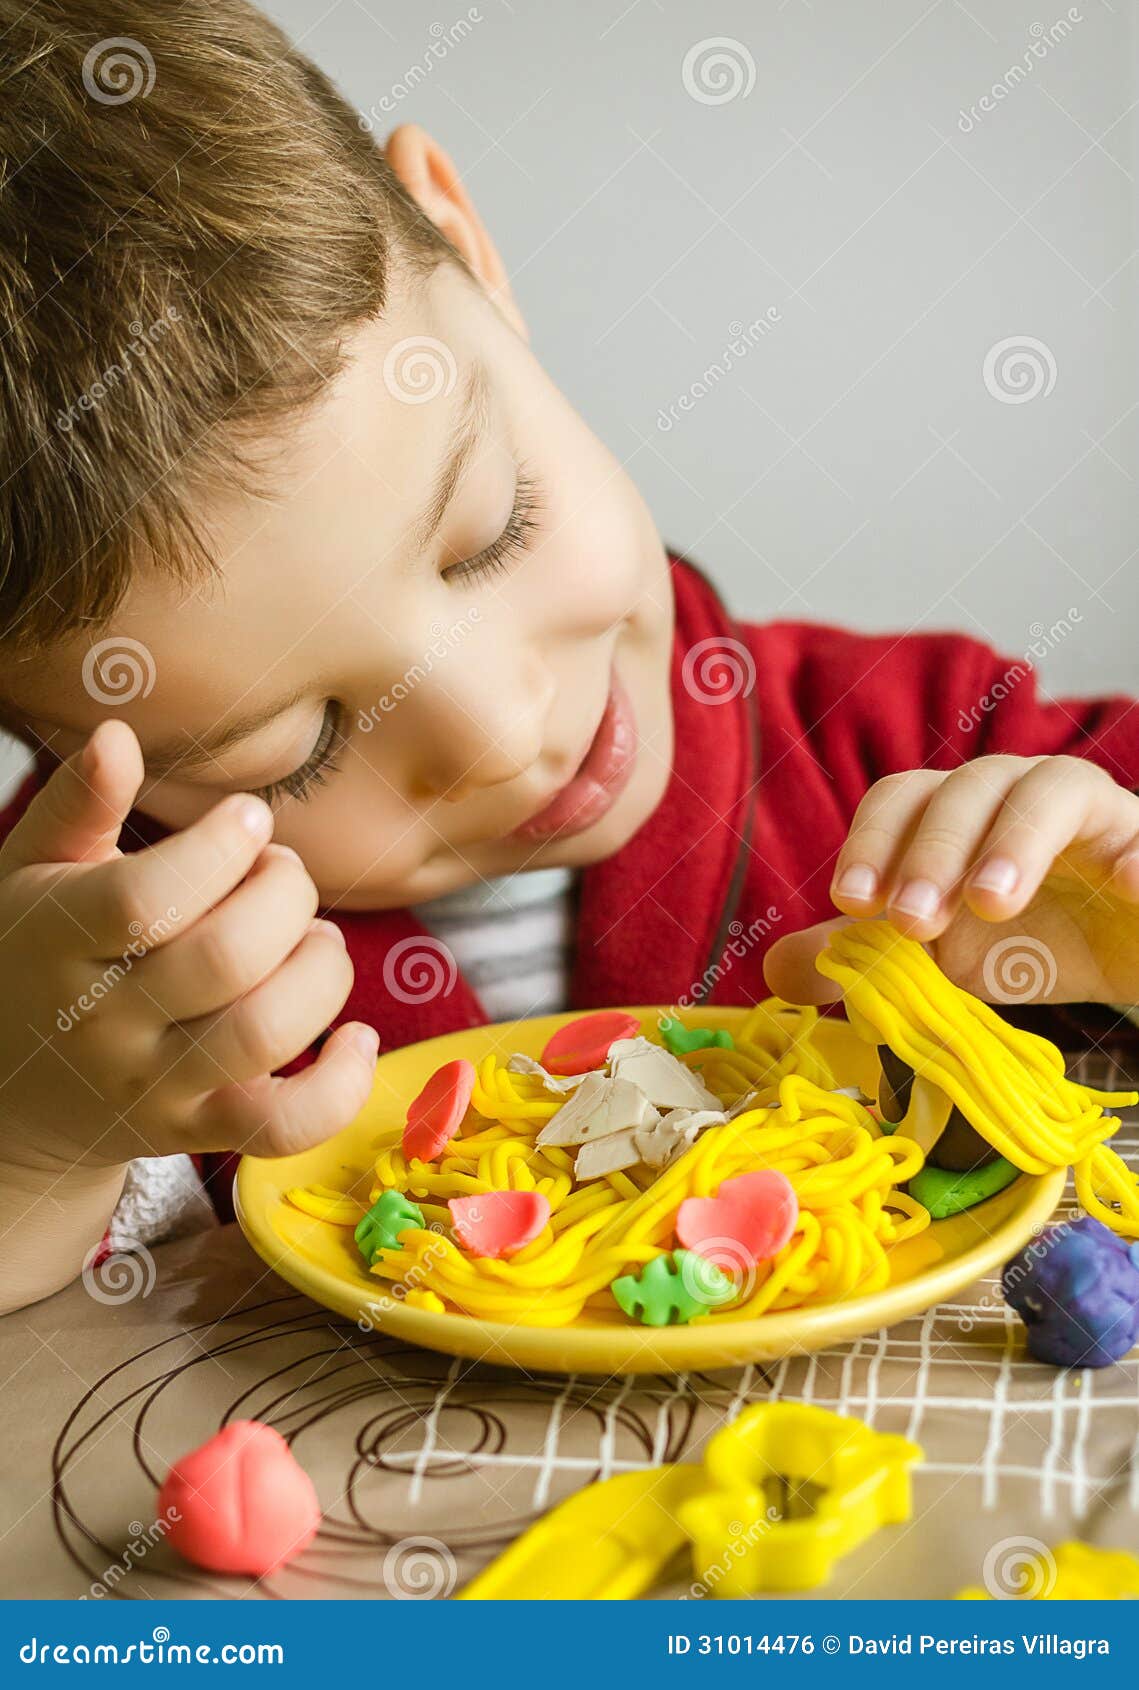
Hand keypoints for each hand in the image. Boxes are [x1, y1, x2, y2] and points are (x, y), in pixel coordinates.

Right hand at [0, 718, 378, 1174]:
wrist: (9, 1097)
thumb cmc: (38, 955)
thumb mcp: (33, 872)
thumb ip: (76, 805)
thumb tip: (115, 735)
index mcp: (57, 941)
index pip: (145, 899)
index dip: (219, 848)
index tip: (249, 818)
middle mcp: (102, 1023)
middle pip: (225, 959)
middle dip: (285, 895)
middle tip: (282, 872)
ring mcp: (153, 1087)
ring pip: (264, 1033)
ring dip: (321, 971)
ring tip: (315, 939)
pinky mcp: (200, 1133)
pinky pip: (285, 1127)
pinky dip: (341, 1086)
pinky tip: (354, 1036)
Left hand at [764, 755, 1138, 1008]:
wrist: (1128, 955)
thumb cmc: (1028, 941)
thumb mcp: (937, 959)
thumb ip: (863, 957)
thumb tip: (778, 970)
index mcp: (956, 813)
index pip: (902, 796)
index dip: (872, 839)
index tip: (852, 901)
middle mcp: (1019, 795)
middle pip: (968, 788)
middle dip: (932, 850)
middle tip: (915, 921)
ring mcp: (1094, 813)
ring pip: (1051, 790)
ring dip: (1015, 840)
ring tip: (993, 900)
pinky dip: (1138, 858)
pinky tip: (1124, 884)